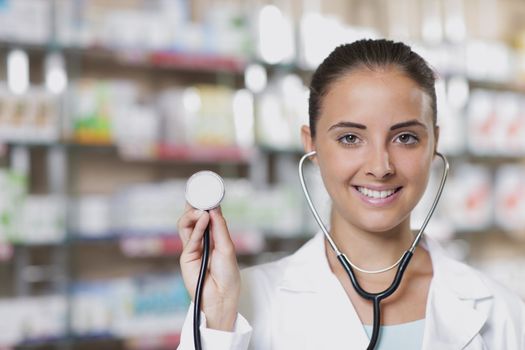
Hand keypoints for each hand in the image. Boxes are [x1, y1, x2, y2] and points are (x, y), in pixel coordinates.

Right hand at [178, 203, 239, 330]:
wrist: (222, 297)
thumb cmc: (228, 275)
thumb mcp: (228, 247)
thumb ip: (219, 228)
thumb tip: (213, 209)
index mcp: (213, 237)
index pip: (206, 216)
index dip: (205, 204)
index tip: (207, 191)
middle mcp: (201, 240)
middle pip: (192, 218)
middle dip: (193, 205)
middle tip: (198, 194)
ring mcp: (192, 248)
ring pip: (186, 225)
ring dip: (192, 214)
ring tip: (201, 209)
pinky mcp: (186, 257)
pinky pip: (190, 238)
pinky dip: (197, 227)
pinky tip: (203, 218)